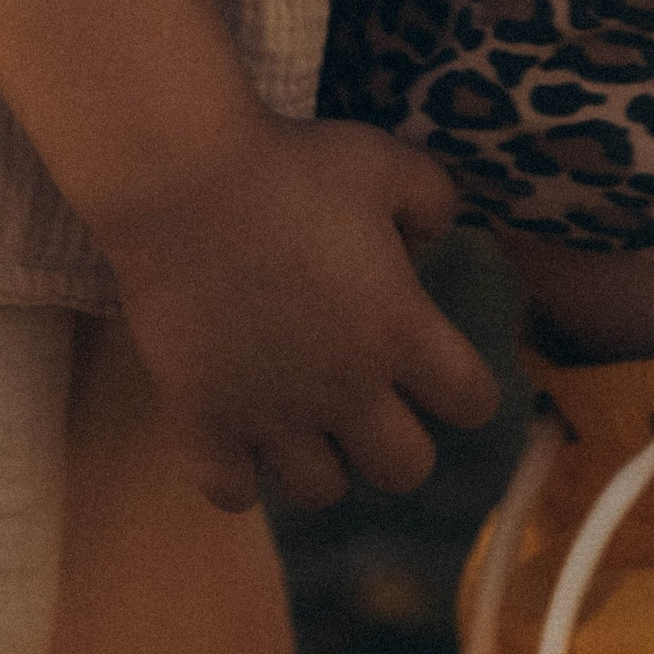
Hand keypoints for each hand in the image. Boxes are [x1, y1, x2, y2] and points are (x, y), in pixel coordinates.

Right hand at [91, 108, 498, 513]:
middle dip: (400, 438)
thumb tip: (438, 236)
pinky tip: (240, 431)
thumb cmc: (289, 164)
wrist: (180, 177)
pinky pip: (233, 493)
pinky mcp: (204, 422)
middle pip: (406, 470)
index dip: (465, 387)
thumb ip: (431, 197)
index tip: (442, 366)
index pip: (473, 404)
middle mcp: (346, 391)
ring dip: (322, 457)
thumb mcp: (382, 160)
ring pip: (322, 491)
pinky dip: (241, 473)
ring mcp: (272, 416)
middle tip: (373, 396)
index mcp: (399, 331)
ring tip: (304, 414)